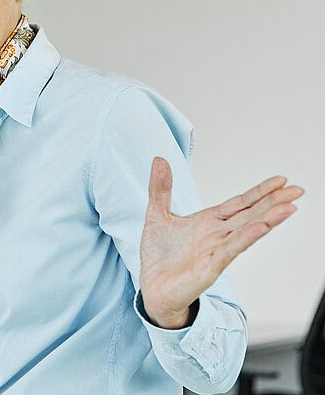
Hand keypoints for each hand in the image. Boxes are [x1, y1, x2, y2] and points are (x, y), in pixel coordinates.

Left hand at [139, 157, 303, 328]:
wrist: (151, 288)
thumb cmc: (159, 256)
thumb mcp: (156, 214)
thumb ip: (160, 188)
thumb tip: (159, 159)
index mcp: (209, 221)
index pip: (240, 203)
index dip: (259, 191)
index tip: (281, 180)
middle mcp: (217, 235)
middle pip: (251, 214)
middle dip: (274, 201)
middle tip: (297, 189)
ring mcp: (217, 251)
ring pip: (247, 230)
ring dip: (268, 218)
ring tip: (290, 206)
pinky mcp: (210, 267)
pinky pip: (231, 249)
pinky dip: (246, 237)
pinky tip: (261, 227)